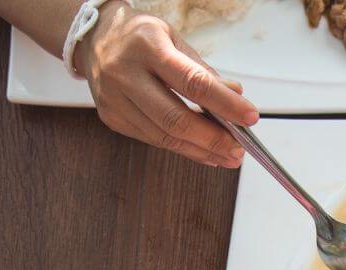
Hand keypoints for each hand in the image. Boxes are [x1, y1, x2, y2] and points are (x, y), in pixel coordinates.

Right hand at [74, 1, 258, 167]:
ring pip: (164, 136)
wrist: (96, 39)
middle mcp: (126, 74)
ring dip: (201, 151)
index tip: (249, 116)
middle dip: (213, 139)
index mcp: (147, 47)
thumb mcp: (174, 40)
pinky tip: (202, 151)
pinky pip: (153, 139)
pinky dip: (182, 149)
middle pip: (176, 119)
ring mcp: (115, 99)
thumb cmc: (140, 38)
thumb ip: (203, 70)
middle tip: (238, 148)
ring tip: (226, 156)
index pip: (193, 82)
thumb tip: (235, 95)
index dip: (224, 103)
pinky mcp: (112, 118)